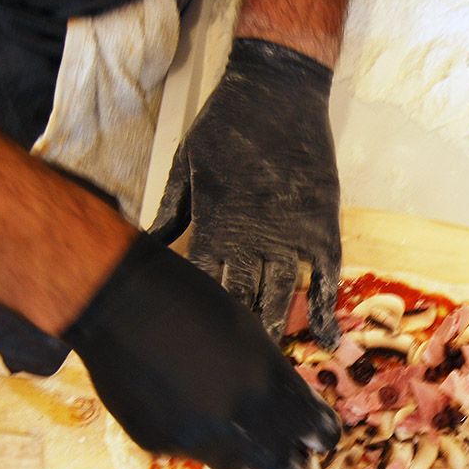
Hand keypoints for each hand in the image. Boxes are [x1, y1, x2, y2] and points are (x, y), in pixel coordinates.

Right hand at [64, 232, 340, 468]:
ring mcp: (197, 437)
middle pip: (278, 463)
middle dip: (285, 463)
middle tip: (286, 462)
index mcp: (268, 384)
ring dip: (245, 462)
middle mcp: (238, 419)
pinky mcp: (160, 445)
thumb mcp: (251, 334)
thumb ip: (273, 377)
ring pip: (235, 468)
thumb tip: (290, 408)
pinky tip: (189, 417)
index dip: (319, 438)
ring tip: (242, 449)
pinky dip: (199, 443)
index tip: (318, 442)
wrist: (121, 302)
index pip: (313, 430)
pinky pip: (191, 454)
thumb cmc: (190, 303)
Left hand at [149, 38, 340, 346]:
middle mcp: (253, 238)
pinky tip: (325, 342)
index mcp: (214, 225)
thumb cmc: (224, 126)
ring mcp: (291, 235)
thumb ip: (169, 212)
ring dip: (276, 332)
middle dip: (235, 338)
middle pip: (242, 299)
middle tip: (228, 375)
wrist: (277, 92)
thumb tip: (143, 248)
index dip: (196, 317)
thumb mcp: (184, 167)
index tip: (189, 348)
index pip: (202, 284)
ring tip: (269, 370)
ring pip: (282, 297)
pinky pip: (326, 278)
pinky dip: (326, 311)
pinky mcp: (321, 227)